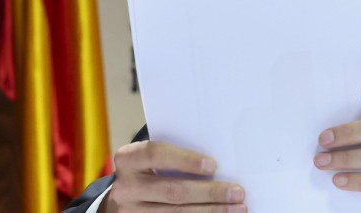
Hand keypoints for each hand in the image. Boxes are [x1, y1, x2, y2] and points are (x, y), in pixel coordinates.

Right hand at [102, 140, 245, 212]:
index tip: (213, 165)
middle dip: (209, 192)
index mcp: (128, 160)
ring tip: (237, 208)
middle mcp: (126, 187)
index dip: (186, 160)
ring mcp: (131, 212)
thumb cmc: (148, 171)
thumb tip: (217, 166)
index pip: (157, 154)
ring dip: (211, 210)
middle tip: (237, 192)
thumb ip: (176, 158)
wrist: (122, 199)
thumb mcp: (152, 160)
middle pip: (172, 191)